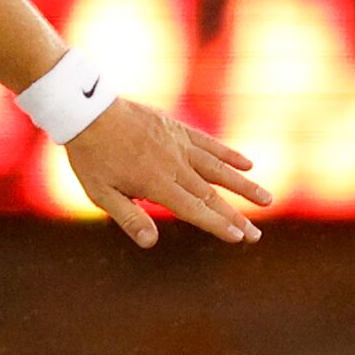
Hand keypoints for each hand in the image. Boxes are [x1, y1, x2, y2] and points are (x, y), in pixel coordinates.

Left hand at [65, 97, 271, 247]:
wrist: (88, 112)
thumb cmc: (91, 158)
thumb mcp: (101, 194)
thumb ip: (128, 218)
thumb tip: (151, 243)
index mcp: (157, 184)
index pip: (194, 210)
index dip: (218, 225)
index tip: (239, 237)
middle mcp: (174, 165)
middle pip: (212, 195)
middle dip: (236, 216)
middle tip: (257, 236)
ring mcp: (179, 145)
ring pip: (219, 168)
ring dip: (244, 185)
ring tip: (267, 199)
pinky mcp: (177, 129)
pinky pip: (209, 143)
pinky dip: (229, 154)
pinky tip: (247, 163)